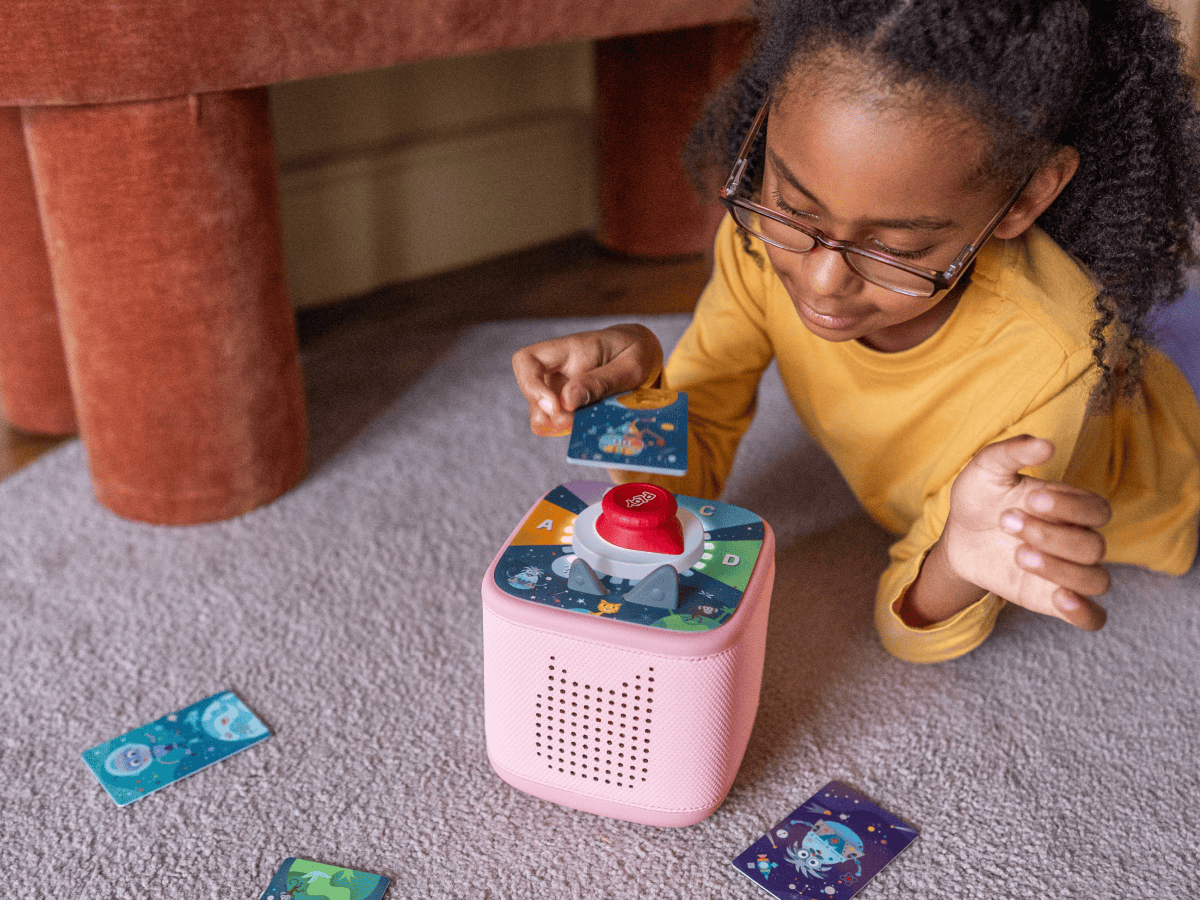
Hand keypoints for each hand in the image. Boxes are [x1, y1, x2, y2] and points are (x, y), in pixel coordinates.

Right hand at [511, 324, 662, 436]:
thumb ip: (600, 381)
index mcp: (569, 350)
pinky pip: (556, 423)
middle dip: (547, 416)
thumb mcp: (630, 365)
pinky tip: (589, 426)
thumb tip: (566, 401)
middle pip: (529, 394)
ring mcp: (559, 388)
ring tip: (587, 424)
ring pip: (540, 414)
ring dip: (557, 426)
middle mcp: (557, 370)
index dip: (530, 385)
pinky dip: (569, 431)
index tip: (555, 405)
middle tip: (575, 423)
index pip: (526, 360)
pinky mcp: (567, 405)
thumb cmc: (636, 352)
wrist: (643, 353)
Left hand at [940, 435, 1111, 629]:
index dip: (1070, 506)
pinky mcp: (1054, 599)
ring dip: (1059, 569)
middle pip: (1093, 546)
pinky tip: (1059, 598)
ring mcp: (1069, 572)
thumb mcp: (986, 470)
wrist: (959, 537)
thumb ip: (1012, 452)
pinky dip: (1084, 612)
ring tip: (1018, 554)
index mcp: (1070, 506)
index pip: (1097, 509)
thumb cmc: (980, 499)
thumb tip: (1045, 444)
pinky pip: (1092, 617)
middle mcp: (1077, 539)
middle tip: (1006, 522)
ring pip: (1096, 580)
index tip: (1031, 499)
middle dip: (1050, 536)